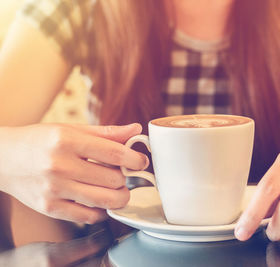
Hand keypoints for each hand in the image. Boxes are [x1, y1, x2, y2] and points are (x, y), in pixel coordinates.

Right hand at [0, 123, 148, 223]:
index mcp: (67, 141)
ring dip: (119, 196)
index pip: (114, 153)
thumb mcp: (71, 129)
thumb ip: (107, 132)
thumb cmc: (41, 140)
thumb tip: (136, 130)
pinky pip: (89, 216)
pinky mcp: (50, 207)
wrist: (4, 158)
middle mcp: (60, 166)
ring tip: (117, 188)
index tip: (141, 161)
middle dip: (125, 177)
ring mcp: (54, 189)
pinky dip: (102, 211)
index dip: (135, 159)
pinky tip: (100, 200)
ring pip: (105, 200)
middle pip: (113, 179)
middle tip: (123, 174)